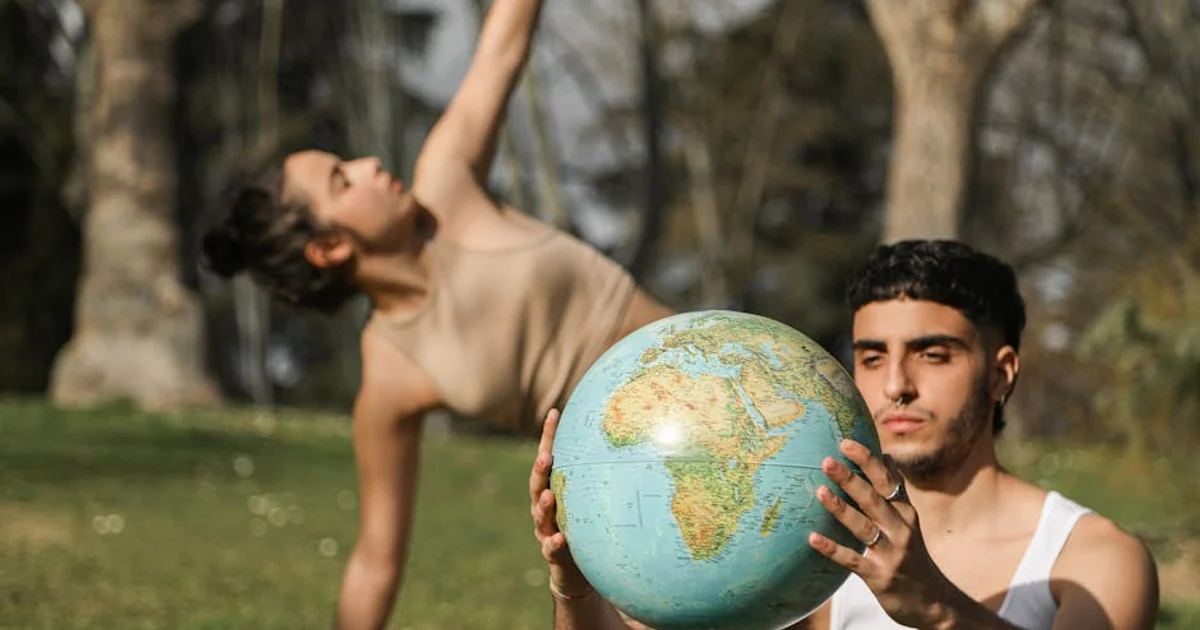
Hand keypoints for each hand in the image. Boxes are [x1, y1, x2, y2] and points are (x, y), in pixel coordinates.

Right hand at [530, 409, 593, 598]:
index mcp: (553, 490)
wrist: (575, 572)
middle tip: (545, 456)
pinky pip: (551, 549)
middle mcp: (544, 508)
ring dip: (544, 505)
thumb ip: (600, 476)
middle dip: (540, 470)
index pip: (549, 459)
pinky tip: (560, 538)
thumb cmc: (586, 528)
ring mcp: (546, 531)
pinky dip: (554, 543)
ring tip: (549, 495)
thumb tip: (630, 439)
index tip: (555, 413)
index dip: (549, 437)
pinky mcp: (553, 555)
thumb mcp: (591, 501)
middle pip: (537, 485)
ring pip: (540, 516)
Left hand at [808, 440, 950, 627]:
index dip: (867, 461)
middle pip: (873, 499)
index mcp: (905, 512)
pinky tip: (812, 539)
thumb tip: (885, 457)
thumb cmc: (911, 554)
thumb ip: (895, 491)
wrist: (932, 601)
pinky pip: (853, 560)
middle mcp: (900, 529)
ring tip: (820, 491)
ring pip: (863, 527)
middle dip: (851, 478)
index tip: (846, 442)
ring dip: (841, 509)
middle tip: (827, 460)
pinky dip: (833, 549)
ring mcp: (891, 553)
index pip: (886, 481)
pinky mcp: (879, 576)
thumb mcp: (908, 521)